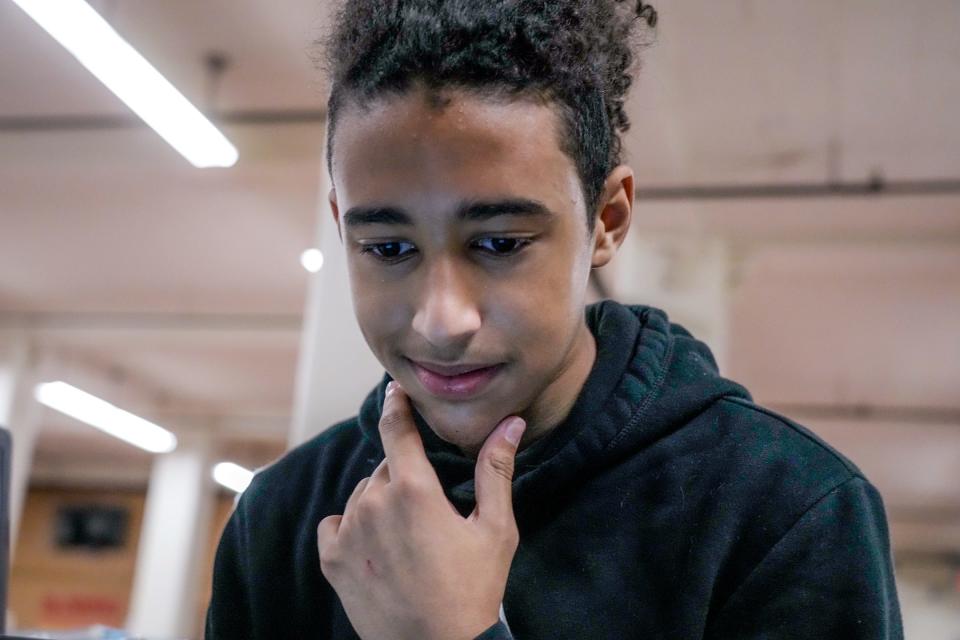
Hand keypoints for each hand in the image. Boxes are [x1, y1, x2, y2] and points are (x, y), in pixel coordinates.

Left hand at [317, 381, 525, 639]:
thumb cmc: (474, 590)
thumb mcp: (495, 529)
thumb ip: (496, 470)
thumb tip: (511, 423)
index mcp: (413, 490)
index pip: (397, 429)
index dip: (396, 406)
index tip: (394, 391)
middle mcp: (373, 502)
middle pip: (386, 467)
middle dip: (405, 476)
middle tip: (429, 509)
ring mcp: (348, 531)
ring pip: (362, 494)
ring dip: (380, 501)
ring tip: (408, 536)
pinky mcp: (332, 560)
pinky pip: (335, 522)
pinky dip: (352, 525)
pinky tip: (374, 546)